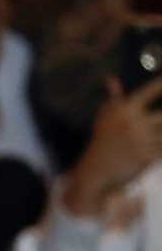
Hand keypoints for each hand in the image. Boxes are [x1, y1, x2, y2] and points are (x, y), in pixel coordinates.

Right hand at [64, 75, 161, 216]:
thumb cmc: (102, 142)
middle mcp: (132, 123)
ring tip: (152, 137)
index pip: (148, 93)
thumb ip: (113, 98)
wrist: (95, 171)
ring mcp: (139, 140)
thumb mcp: (104, 118)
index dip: (159, 85)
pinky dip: (160, 149)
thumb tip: (110, 78)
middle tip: (157, 123)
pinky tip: (156, 148)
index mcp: (123, 110)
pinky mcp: (145, 156)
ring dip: (160, 136)